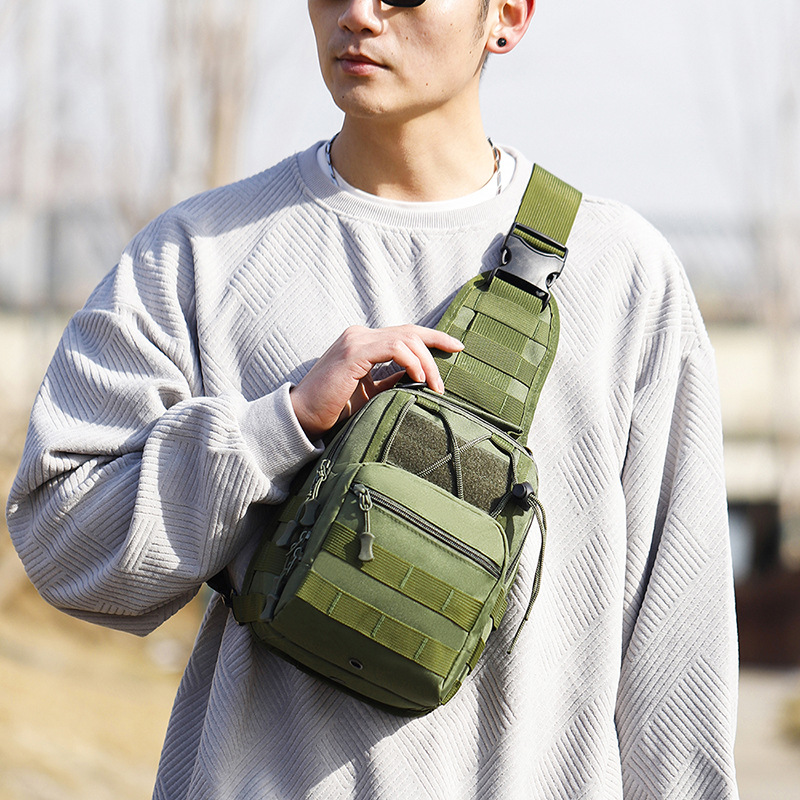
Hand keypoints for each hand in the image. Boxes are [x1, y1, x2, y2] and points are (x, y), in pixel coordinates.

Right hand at [290, 324, 462, 439]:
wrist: (302, 417)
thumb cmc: (333, 407)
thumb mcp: (369, 392)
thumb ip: (390, 380)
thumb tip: (416, 377)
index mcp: (363, 342)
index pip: (405, 333)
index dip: (433, 337)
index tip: (456, 347)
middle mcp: (359, 335)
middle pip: (410, 332)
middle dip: (436, 347)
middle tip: (448, 373)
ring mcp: (355, 341)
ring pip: (405, 339)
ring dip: (426, 362)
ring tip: (435, 386)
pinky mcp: (353, 353)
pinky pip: (393, 348)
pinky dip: (411, 361)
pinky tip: (418, 378)